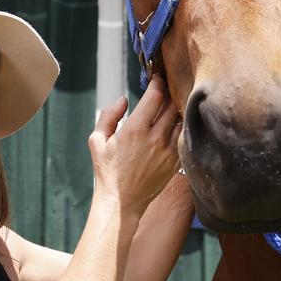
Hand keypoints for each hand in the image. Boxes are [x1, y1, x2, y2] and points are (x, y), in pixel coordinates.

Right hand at [88, 75, 181, 217]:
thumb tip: (124, 100)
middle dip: (170, 92)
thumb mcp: (97, 140)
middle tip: (167, 87)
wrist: (122, 202)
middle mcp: (155, 139)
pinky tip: (176, 123)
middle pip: (172, 104)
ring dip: (178, 109)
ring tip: (173, 102)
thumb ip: (108, 115)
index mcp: (134, 130)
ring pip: (181, 120)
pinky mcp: (175, 162)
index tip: (157, 78)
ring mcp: (168, 151)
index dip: (157, 83)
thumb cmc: (107, 171)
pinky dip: (181, 127)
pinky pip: (184, 137)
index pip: (155, 96)